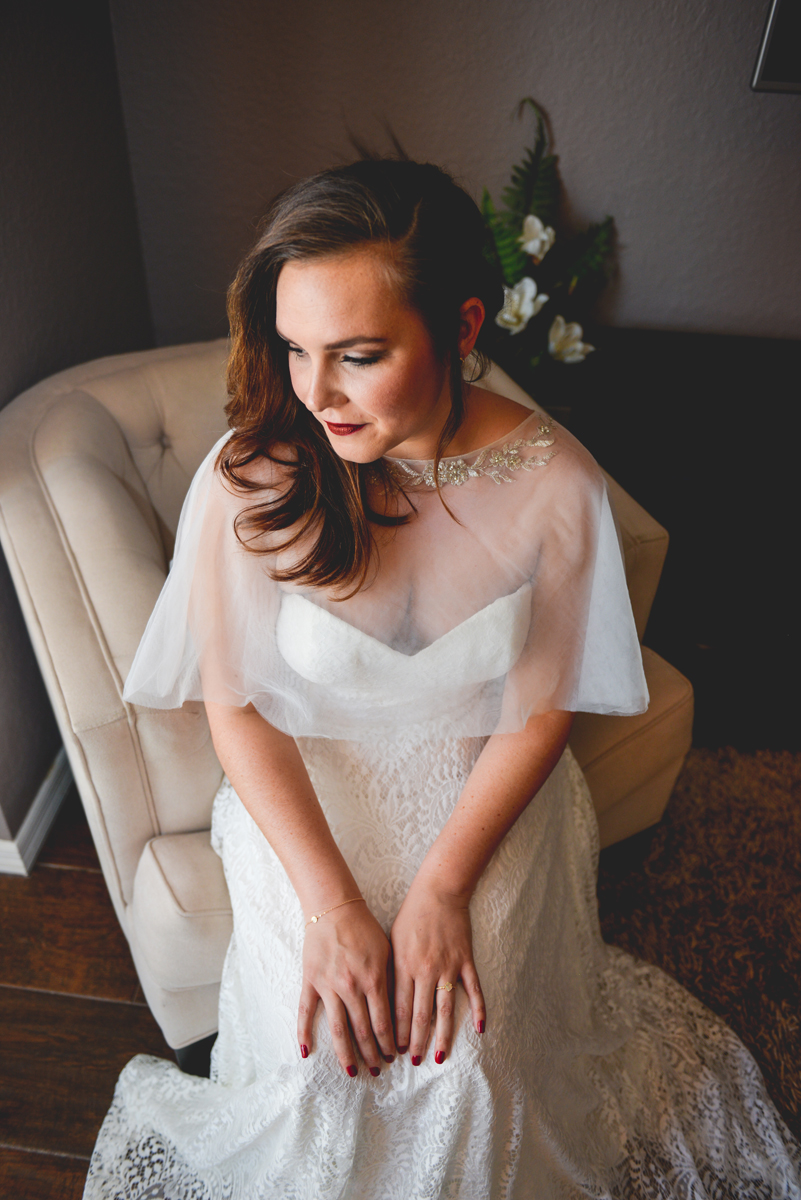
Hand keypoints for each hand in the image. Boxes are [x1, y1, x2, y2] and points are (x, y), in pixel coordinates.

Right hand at [298, 901, 396, 1076]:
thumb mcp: (387, 951)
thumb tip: (402, 1011)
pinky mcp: (310, 981)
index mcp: (374, 979)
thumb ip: (392, 981)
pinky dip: (304, 1033)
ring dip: (346, 1054)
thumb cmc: (364, 928)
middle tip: (378, 1069)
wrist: (334, 907)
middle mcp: (351, 987)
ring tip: (352, 1072)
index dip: (389, 1043)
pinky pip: (305, 1012)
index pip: (384, 1022)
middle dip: (372, 1054)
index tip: (394, 1056)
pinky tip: (306, 1052)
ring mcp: (328, 986)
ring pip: (338, 1029)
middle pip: (363, 1031)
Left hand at [390, 876, 485, 1065]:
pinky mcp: (466, 961)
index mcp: (404, 965)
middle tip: (413, 1061)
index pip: (399, 1008)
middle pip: (420, 1014)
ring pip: (445, 1009)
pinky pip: (474, 990)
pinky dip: (478, 1010)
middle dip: (415, 1041)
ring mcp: (448, 966)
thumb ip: (390, 971)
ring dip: (441, 1035)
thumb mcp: (392, 942)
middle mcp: (426, 970)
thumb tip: (383, 1002)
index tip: (394, 1050)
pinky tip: (480, 1030)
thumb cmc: (411, 916)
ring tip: (437, 1056)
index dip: (396, 1032)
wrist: (439, 892)